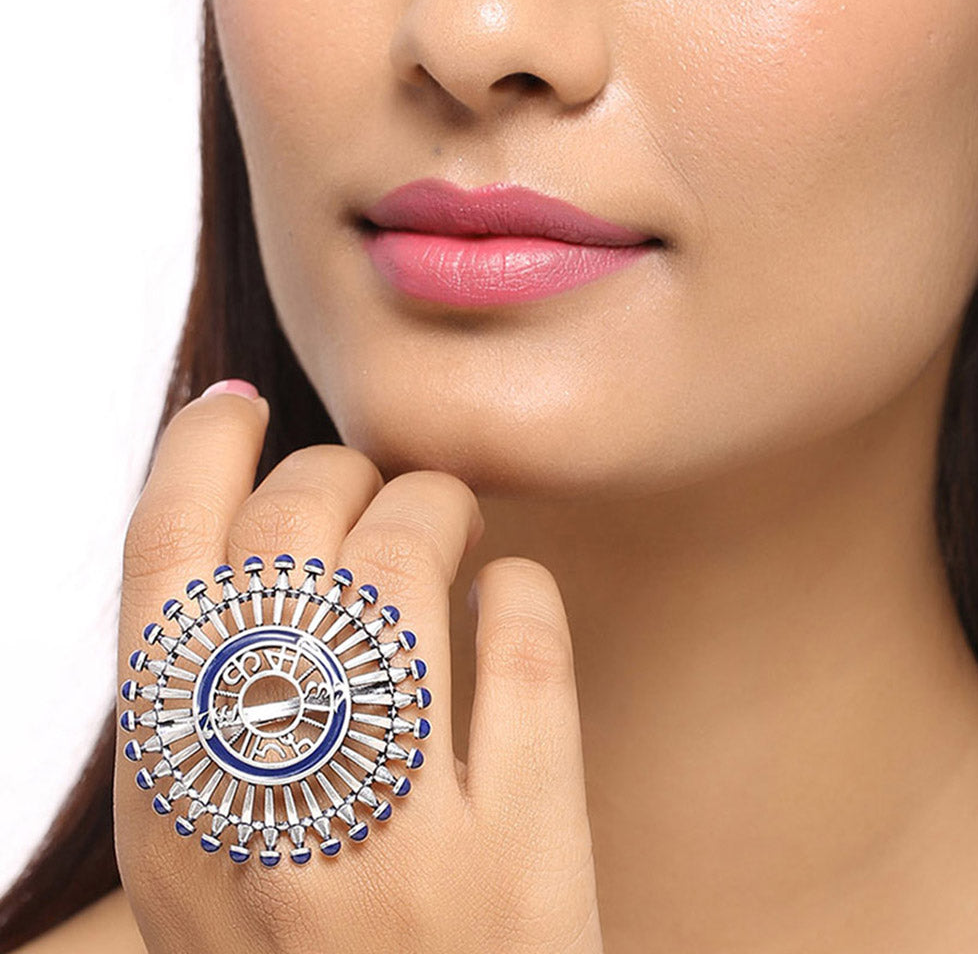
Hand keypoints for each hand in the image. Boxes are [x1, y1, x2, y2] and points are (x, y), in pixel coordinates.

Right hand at [114, 383, 603, 953]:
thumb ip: (207, 715)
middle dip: (339, 474)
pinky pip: (525, 654)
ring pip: (401, 573)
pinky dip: (524, 592)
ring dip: (435, 509)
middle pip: (290, 542)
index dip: (195, 456)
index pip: (157, 570)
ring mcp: (392, 845)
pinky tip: (516, 595)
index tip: (241, 404)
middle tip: (377, 490)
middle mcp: (264, 816)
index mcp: (169, 807)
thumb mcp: (205, 859)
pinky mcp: (519, 869)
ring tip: (451, 524)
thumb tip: (253, 538)